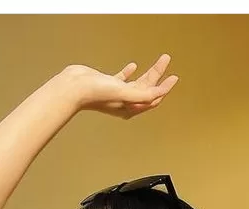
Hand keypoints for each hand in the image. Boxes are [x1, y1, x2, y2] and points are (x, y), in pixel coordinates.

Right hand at [63, 57, 177, 117]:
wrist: (74, 88)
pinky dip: (129, 72)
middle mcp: (125, 102)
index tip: (174, 77)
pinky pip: (123, 79)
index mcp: (131, 108)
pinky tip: (133, 66)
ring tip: (158, 62)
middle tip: (166, 60)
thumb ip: (142, 95)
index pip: (153, 98)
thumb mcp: (124, 93)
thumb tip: (160, 93)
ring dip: (148, 72)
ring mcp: (117, 93)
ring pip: (138, 82)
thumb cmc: (97, 93)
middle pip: (147, 88)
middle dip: (158, 75)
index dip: (164, 88)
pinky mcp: (108, 84)